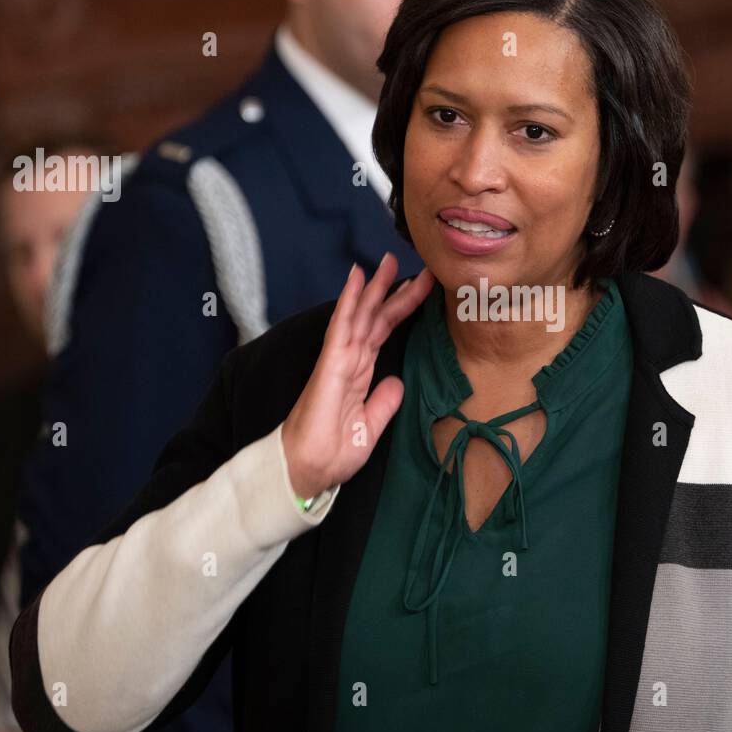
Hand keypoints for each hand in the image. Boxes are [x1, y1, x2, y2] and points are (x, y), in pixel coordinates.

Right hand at [280, 253, 433, 497]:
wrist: (309, 471)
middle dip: (395, 291)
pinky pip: (342, 327)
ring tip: (388, 261)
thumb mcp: (370, 427)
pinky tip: (357, 279)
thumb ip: (384, 402)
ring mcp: (339, 360)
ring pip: (360, 315)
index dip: (403, 311)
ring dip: (374, 287)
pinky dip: (350, 302)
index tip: (423, 290)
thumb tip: (397, 381)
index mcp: (360, 374)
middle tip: (417, 266)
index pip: (384, 334)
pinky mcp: (330, 365)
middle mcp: (350, 362)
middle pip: (376, 318)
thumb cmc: (332, 453)